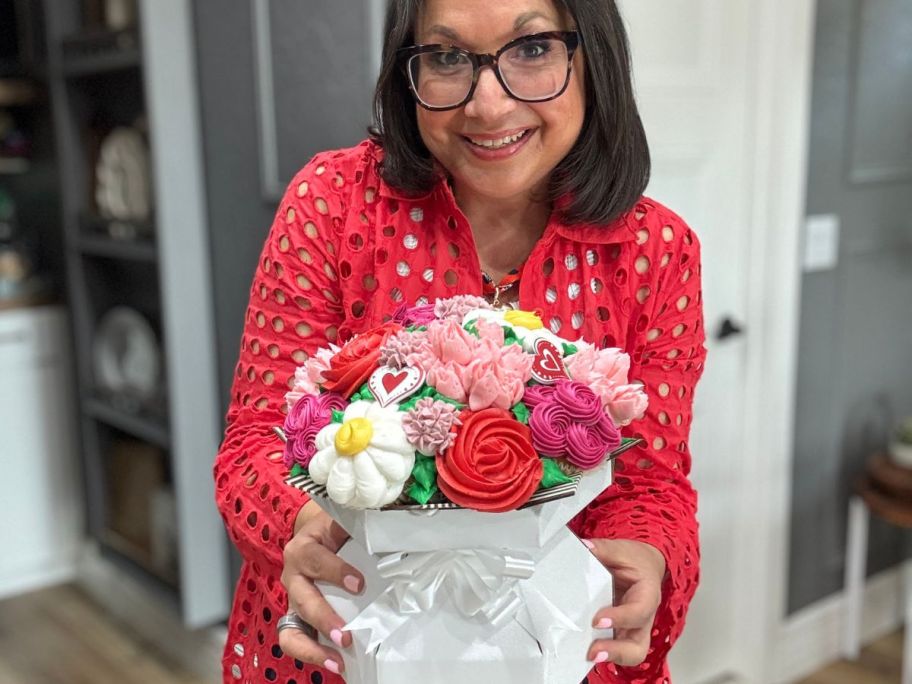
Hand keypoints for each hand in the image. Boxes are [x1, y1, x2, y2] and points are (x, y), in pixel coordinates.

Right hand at [279, 500, 364, 674]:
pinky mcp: (297, 617)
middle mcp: (293, 575)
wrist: (318, 534)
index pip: (315, 559)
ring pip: (291, 628)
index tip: (358, 584)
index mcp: (303, 547)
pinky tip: (336, 664)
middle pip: (302, 599)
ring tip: (337, 659)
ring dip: (313, 647)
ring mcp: (294, 600)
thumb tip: (387, 530)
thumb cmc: (335, 530)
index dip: (335, 571)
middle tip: (346, 635)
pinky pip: (294, 640)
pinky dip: (312, 654)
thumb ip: (358, 525)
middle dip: (324, 618)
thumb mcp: (342, 521)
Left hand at [584, 538, 665, 666]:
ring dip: (610, 657)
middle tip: (595, 650)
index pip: (638, 612)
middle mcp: (643, 618)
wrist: (644, 566)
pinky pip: (615, 649)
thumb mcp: (621, 550)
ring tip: (589, 655)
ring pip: (630, 654)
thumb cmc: (637, 562)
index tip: (598, 620)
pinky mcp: (621, 633)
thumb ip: (603, 549)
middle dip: (617, 652)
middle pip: (639, 646)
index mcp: (647, 595)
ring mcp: (633, 629)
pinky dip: (602, 652)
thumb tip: (585, 547)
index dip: (620, 618)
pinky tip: (585, 649)